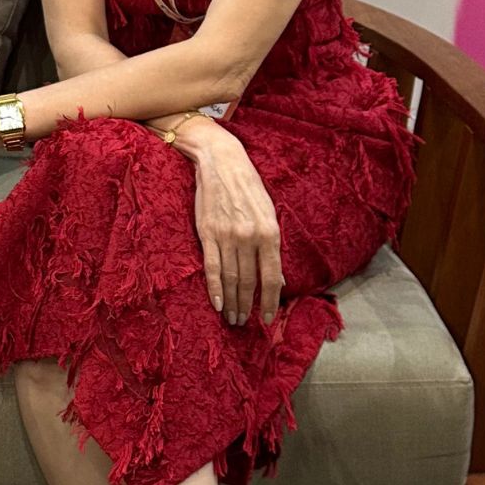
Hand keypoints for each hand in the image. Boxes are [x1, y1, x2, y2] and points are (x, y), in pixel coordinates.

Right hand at [181, 119, 283, 326]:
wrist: (222, 162)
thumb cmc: (249, 187)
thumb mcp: (269, 213)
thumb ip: (272, 247)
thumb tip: (277, 279)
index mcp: (270, 232)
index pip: (271, 277)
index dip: (269, 301)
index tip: (267, 318)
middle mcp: (249, 237)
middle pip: (249, 282)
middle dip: (247, 306)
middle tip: (244, 322)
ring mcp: (227, 236)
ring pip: (231, 279)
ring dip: (231, 302)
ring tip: (231, 317)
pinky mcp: (207, 233)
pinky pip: (212, 267)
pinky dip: (214, 288)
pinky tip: (216, 303)